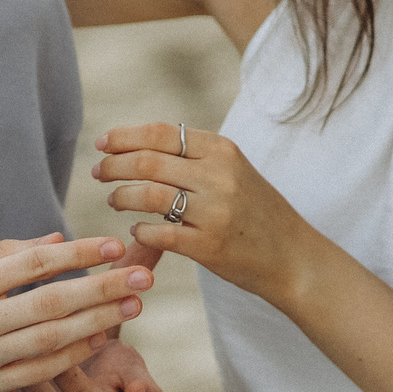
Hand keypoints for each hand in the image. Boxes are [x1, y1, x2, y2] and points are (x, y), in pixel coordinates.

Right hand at [0, 234, 152, 391]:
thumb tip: (55, 242)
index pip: (33, 263)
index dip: (79, 254)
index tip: (114, 245)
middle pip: (53, 301)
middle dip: (103, 287)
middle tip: (143, 276)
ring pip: (53, 338)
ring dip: (98, 322)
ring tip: (132, 306)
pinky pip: (39, 371)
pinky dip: (71, 355)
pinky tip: (98, 341)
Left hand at [92, 123, 324, 305]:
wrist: (294, 258)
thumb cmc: (257, 213)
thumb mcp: (235, 171)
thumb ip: (197, 156)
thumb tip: (141, 142)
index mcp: (223, 151)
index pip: (160, 133)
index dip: (123, 136)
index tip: (102, 144)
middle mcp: (218, 176)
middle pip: (147, 161)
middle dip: (113, 165)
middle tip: (98, 172)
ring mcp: (214, 211)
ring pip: (147, 194)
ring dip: (121, 196)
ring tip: (114, 199)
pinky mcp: (209, 246)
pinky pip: (157, 232)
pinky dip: (139, 229)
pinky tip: (136, 229)